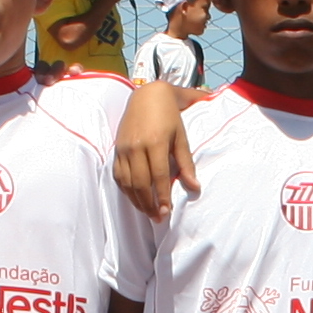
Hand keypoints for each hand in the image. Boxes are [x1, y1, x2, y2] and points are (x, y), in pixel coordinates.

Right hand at [112, 82, 195, 220]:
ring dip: (137, 201)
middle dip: (149, 204)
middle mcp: (137, 146)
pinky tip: (135, 198)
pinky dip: (126, 190)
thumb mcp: (181, 136)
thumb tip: (195, 187)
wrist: (147, 95)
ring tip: (148, 212)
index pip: (159, 176)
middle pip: (141, 183)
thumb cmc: (169, 115)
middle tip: (158, 218)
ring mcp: (124, 148)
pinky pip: (118, 175)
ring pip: (128, 182)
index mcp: (155, 142)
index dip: (162, 196)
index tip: (167, 211)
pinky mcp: (117, 149)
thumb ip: (186, 163)